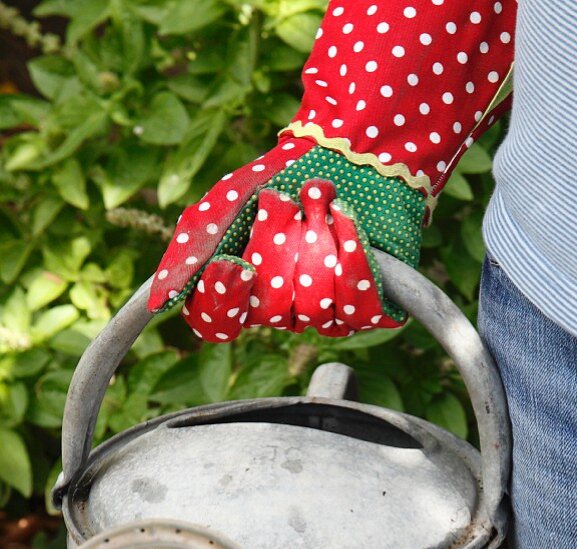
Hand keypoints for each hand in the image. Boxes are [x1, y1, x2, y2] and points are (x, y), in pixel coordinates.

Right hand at [149, 136, 413, 340]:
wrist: (346, 145)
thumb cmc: (279, 176)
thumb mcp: (224, 204)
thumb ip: (191, 249)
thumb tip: (159, 302)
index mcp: (239, 291)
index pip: (219, 325)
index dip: (224, 301)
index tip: (234, 262)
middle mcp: (279, 310)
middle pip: (269, 311)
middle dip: (278, 246)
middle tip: (285, 202)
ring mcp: (324, 312)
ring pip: (314, 310)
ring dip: (316, 241)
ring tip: (320, 202)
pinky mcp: (367, 304)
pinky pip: (358, 308)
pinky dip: (352, 256)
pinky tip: (345, 220)